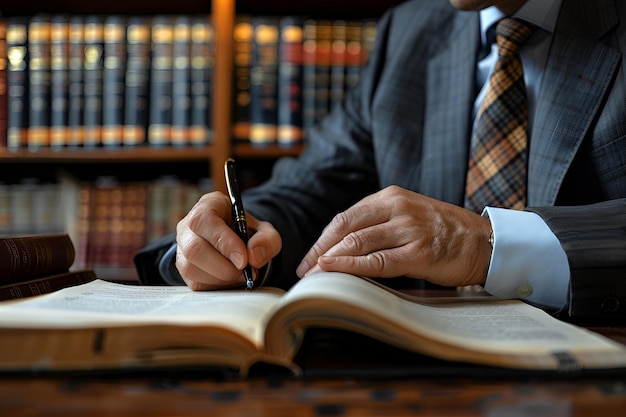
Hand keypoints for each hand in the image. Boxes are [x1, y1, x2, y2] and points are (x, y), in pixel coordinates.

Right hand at [175, 192, 281, 289]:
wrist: (237, 243)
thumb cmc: (247, 232)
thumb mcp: (264, 231)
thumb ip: (267, 240)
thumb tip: (254, 256)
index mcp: (208, 206)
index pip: (204, 221)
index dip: (223, 242)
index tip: (244, 260)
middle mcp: (188, 226)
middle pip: (194, 249)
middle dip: (223, 267)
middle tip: (245, 272)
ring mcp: (182, 248)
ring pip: (191, 269)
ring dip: (221, 278)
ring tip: (241, 275)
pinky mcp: (183, 268)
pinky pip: (195, 283)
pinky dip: (217, 286)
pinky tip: (231, 279)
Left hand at [296, 186, 491, 287]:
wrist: (484, 242)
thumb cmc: (443, 232)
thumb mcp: (408, 215)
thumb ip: (380, 223)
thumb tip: (343, 247)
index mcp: (390, 197)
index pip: (345, 217)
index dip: (323, 239)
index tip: (310, 256)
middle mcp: (397, 208)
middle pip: (345, 228)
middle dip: (320, 250)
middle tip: (304, 270)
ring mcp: (408, 229)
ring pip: (357, 242)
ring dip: (330, 260)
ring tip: (314, 276)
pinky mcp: (419, 252)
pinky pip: (378, 261)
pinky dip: (352, 267)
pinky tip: (335, 271)